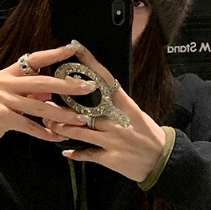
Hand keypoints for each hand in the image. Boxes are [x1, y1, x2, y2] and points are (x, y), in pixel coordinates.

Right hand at [0, 43, 96, 153]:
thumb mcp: (10, 97)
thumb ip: (29, 93)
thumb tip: (51, 93)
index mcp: (8, 74)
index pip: (34, 59)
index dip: (53, 54)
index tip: (72, 49)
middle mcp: (4, 83)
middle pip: (41, 83)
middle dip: (67, 86)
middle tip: (87, 87)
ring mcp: (1, 99)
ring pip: (39, 107)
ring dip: (61, 115)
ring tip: (79, 119)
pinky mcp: (0, 117)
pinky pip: (29, 126)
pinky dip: (45, 133)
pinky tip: (57, 137)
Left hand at [44, 44, 166, 183]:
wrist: (163, 160)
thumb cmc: (148, 134)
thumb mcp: (135, 113)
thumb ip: (116, 104)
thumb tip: (98, 91)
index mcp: (125, 106)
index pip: (105, 79)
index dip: (90, 63)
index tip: (76, 49)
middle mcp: (117, 121)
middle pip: (85, 107)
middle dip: (65, 102)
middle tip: (48, 95)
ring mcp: (112, 140)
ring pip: (80, 131)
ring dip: (62, 127)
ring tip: (50, 122)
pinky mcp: (110, 158)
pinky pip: (88, 155)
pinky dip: (76, 153)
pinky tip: (65, 151)